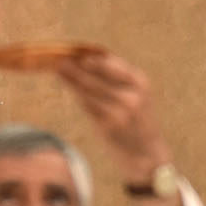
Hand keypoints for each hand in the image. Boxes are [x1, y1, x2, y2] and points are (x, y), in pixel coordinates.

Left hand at [53, 50, 170, 169]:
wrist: (147, 154)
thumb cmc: (138, 121)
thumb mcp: (137, 95)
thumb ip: (118, 79)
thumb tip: (87, 60)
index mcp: (140, 82)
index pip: (111, 64)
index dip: (91, 58)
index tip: (75, 51)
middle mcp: (132, 95)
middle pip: (97, 77)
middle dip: (76, 68)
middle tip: (59, 60)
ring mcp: (120, 112)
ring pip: (89, 92)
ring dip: (72, 81)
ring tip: (58, 72)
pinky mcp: (109, 127)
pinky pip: (88, 108)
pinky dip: (78, 98)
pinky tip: (70, 90)